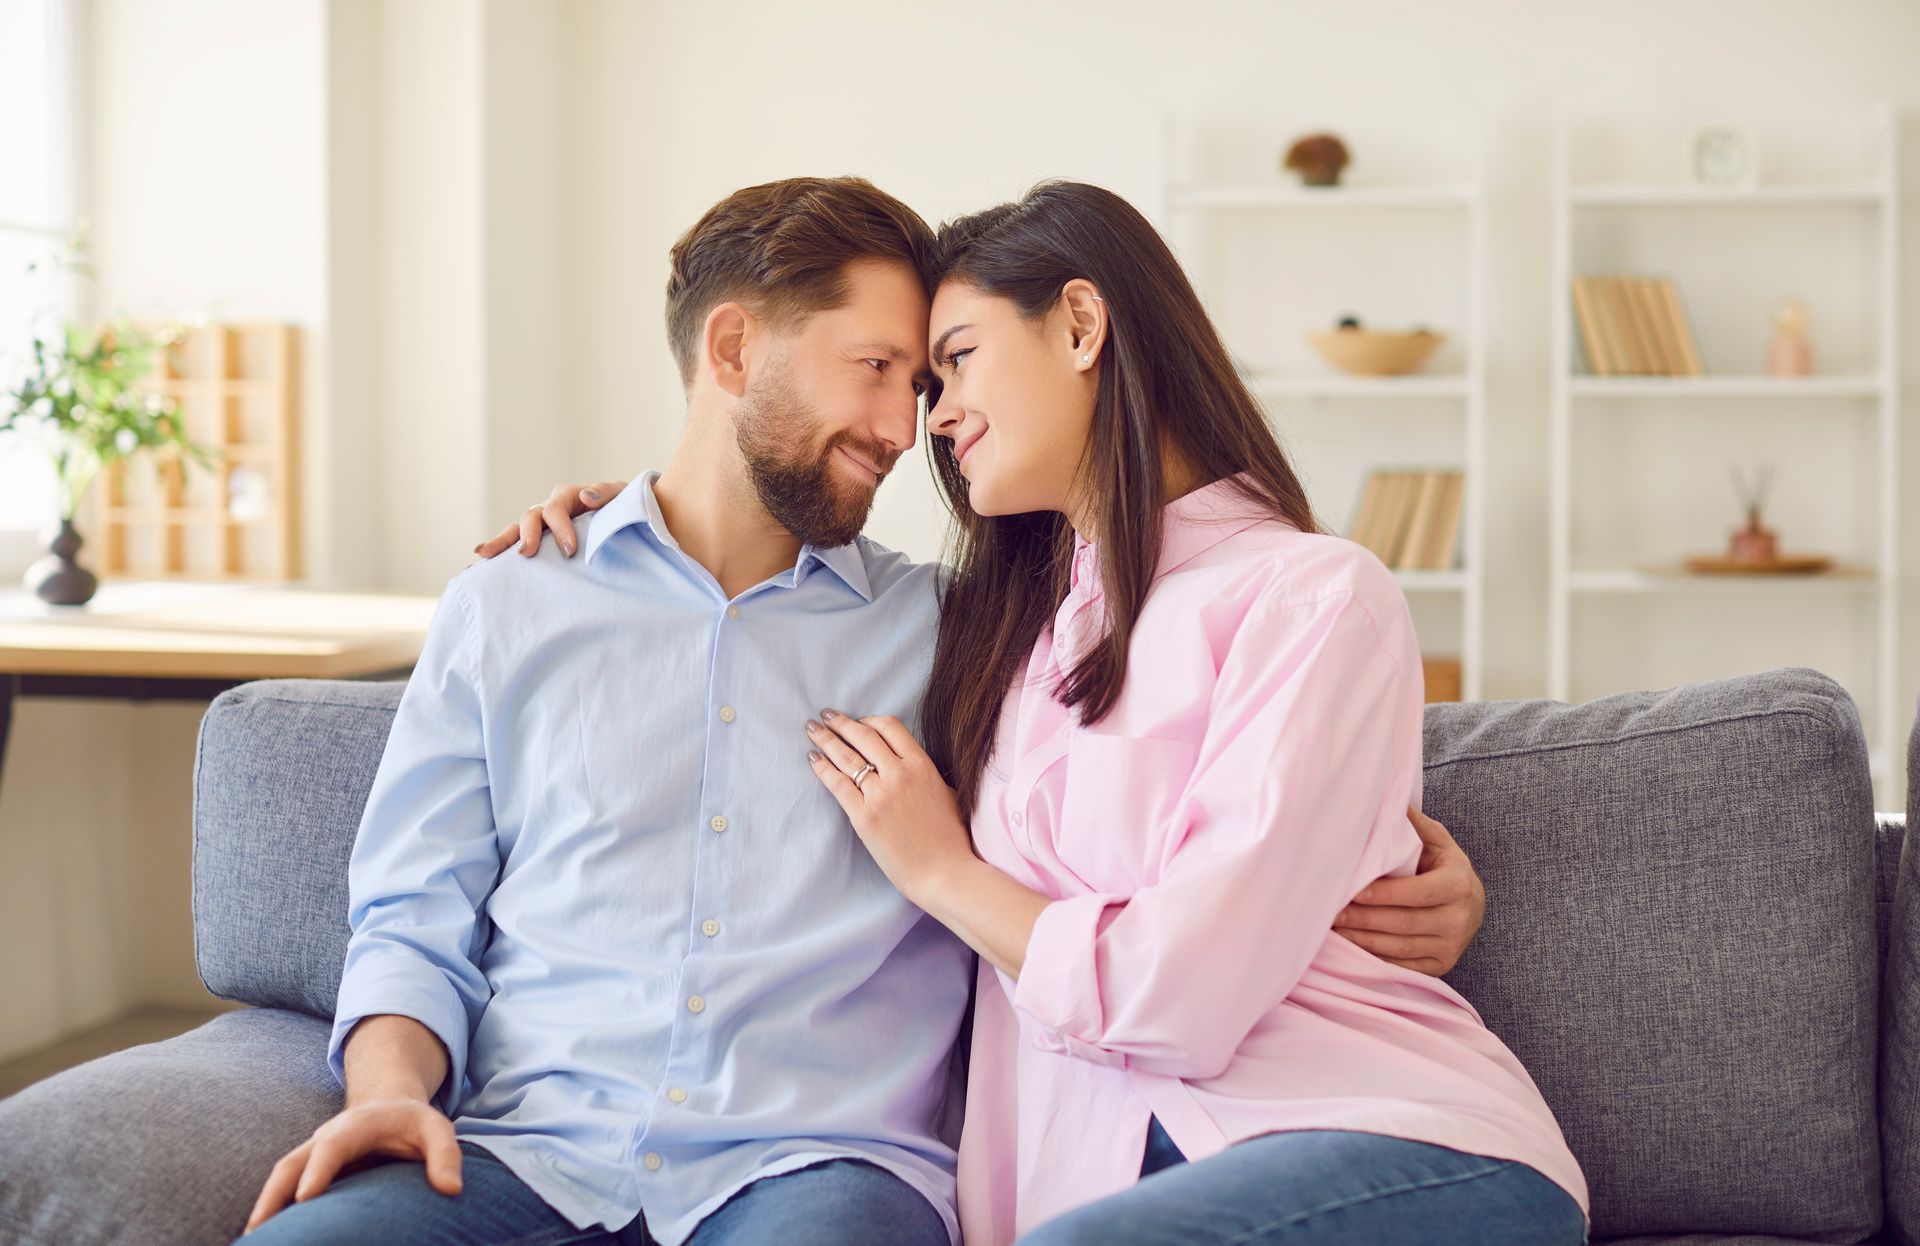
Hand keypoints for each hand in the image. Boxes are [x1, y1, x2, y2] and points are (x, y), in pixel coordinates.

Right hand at [243, 1099, 462, 1232]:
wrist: (389, 1106)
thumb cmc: (414, 1123)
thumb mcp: (437, 1129)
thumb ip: (446, 1155)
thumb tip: (451, 1189)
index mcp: (356, 1126)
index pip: (333, 1147)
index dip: (318, 1170)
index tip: (306, 1198)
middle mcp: (325, 1138)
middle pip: (291, 1164)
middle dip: (274, 1196)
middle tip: (260, 1231)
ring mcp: (312, 1154)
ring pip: (280, 1178)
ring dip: (264, 1208)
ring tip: (252, 1241)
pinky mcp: (308, 1169)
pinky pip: (283, 1189)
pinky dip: (270, 1211)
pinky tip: (265, 1238)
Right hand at [473, 480, 627, 559]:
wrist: (625, 522)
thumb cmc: (623, 508)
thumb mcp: (622, 496)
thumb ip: (607, 492)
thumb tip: (586, 496)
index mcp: (568, 496)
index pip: (556, 509)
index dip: (560, 528)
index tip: (569, 550)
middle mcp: (550, 509)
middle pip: (531, 517)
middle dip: (528, 535)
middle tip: (528, 553)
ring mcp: (542, 526)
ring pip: (516, 530)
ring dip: (501, 542)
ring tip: (483, 554)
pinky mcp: (540, 542)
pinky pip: (515, 545)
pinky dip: (499, 552)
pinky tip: (479, 564)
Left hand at [805, 709, 974, 903]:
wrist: (943, 871)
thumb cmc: (949, 837)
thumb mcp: (945, 792)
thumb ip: (924, 773)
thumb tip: (906, 763)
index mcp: (922, 765)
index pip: (890, 727)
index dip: (869, 721)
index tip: (857, 721)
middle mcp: (899, 774)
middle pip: (863, 736)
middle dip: (841, 723)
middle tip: (825, 715)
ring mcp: (879, 795)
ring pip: (846, 757)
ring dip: (826, 739)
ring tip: (812, 730)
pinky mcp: (863, 816)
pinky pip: (837, 784)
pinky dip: (822, 768)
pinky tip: (813, 759)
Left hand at [1332, 805, 1484, 976]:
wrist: (1473, 904)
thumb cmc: (1445, 867)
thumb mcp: (1438, 842)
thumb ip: (1414, 825)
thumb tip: (1387, 798)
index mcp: (1458, 885)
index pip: (1418, 892)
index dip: (1385, 894)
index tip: (1354, 891)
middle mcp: (1459, 919)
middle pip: (1404, 923)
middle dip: (1364, 918)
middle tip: (1332, 911)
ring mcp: (1451, 946)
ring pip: (1400, 948)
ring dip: (1363, 940)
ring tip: (1333, 930)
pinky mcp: (1442, 966)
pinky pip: (1403, 966)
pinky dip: (1374, 959)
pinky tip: (1351, 948)